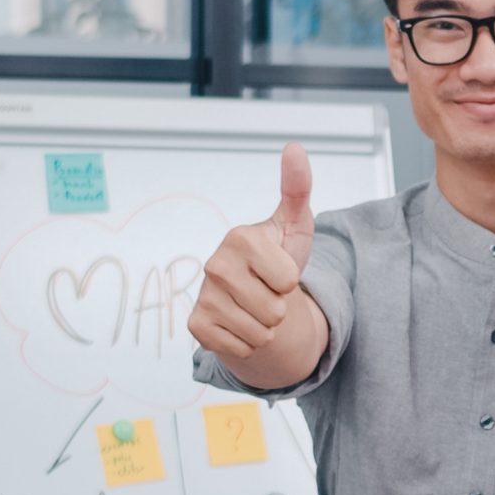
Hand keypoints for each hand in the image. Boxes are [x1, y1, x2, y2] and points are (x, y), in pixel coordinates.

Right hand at [189, 144, 315, 359]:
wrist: (256, 298)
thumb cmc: (279, 258)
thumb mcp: (295, 226)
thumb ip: (298, 188)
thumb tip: (294, 147)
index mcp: (240, 238)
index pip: (289, 279)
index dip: (292, 280)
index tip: (279, 269)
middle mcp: (213, 264)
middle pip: (276, 309)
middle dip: (281, 306)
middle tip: (268, 291)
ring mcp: (202, 295)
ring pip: (261, 332)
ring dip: (267, 326)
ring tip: (257, 306)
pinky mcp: (196, 326)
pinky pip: (242, 347)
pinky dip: (249, 342)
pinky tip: (240, 322)